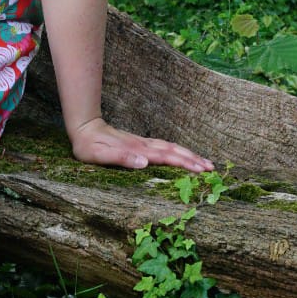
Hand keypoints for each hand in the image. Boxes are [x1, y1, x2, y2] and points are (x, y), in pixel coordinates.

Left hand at [69, 117, 213, 173]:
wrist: (84, 127)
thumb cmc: (89, 146)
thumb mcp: (100, 155)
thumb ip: (121, 158)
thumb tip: (144, 163)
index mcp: (138, 150)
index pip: (166, 157)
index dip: (184, 163)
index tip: (200, 170)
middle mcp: (144, 145)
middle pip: (174, 151)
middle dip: (193, 159)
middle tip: (212, 169)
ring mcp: (143, 143)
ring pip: (171, 147)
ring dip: (188, 155)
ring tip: (205, 163)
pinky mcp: (140, 144)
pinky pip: (164, 147)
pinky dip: (178, 152)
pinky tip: (183, 156)